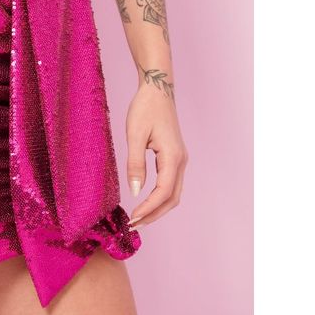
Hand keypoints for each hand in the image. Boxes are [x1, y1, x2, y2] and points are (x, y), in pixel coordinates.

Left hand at [124, 80, 187, 226]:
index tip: (133, 219)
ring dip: (157, 207)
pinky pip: (170, 183)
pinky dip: (159, 196)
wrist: (158, 89)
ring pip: (173, 193)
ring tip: (138, 217)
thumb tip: (135, 191)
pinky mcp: (175, 156)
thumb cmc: (145, 108)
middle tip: (134, 225)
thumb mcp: (135, 134)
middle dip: (154, 214)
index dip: (149, 208)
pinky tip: (146, 200)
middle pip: (172, 198)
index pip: (163, 192)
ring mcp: (180, 159)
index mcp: (173, 157)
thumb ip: (135, 163)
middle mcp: (181, 161)